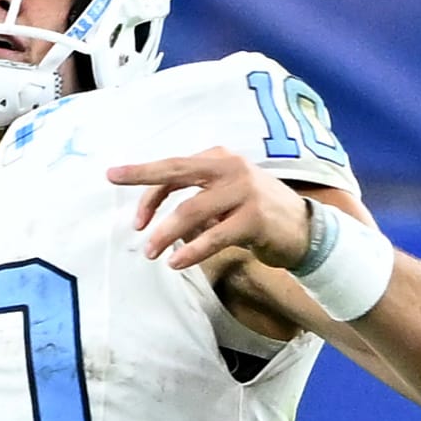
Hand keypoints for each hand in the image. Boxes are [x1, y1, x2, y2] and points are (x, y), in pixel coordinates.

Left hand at [108, 148, 312, 271]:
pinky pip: (214, 236)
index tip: (117, 184)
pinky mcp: (254, 218)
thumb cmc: (255, 214)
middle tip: (119, 200)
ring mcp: (244, 191)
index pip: (175, 167)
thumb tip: (153, 218)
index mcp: (219, 158)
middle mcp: (230, 168)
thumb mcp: (224, 199)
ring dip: (166, 233)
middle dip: (143, 183)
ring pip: (191, 210)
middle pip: (178, 173)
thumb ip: (194, 200)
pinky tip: (177, 262)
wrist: (303, 229)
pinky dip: (192, 250)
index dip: (145, 181)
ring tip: (150, 252)